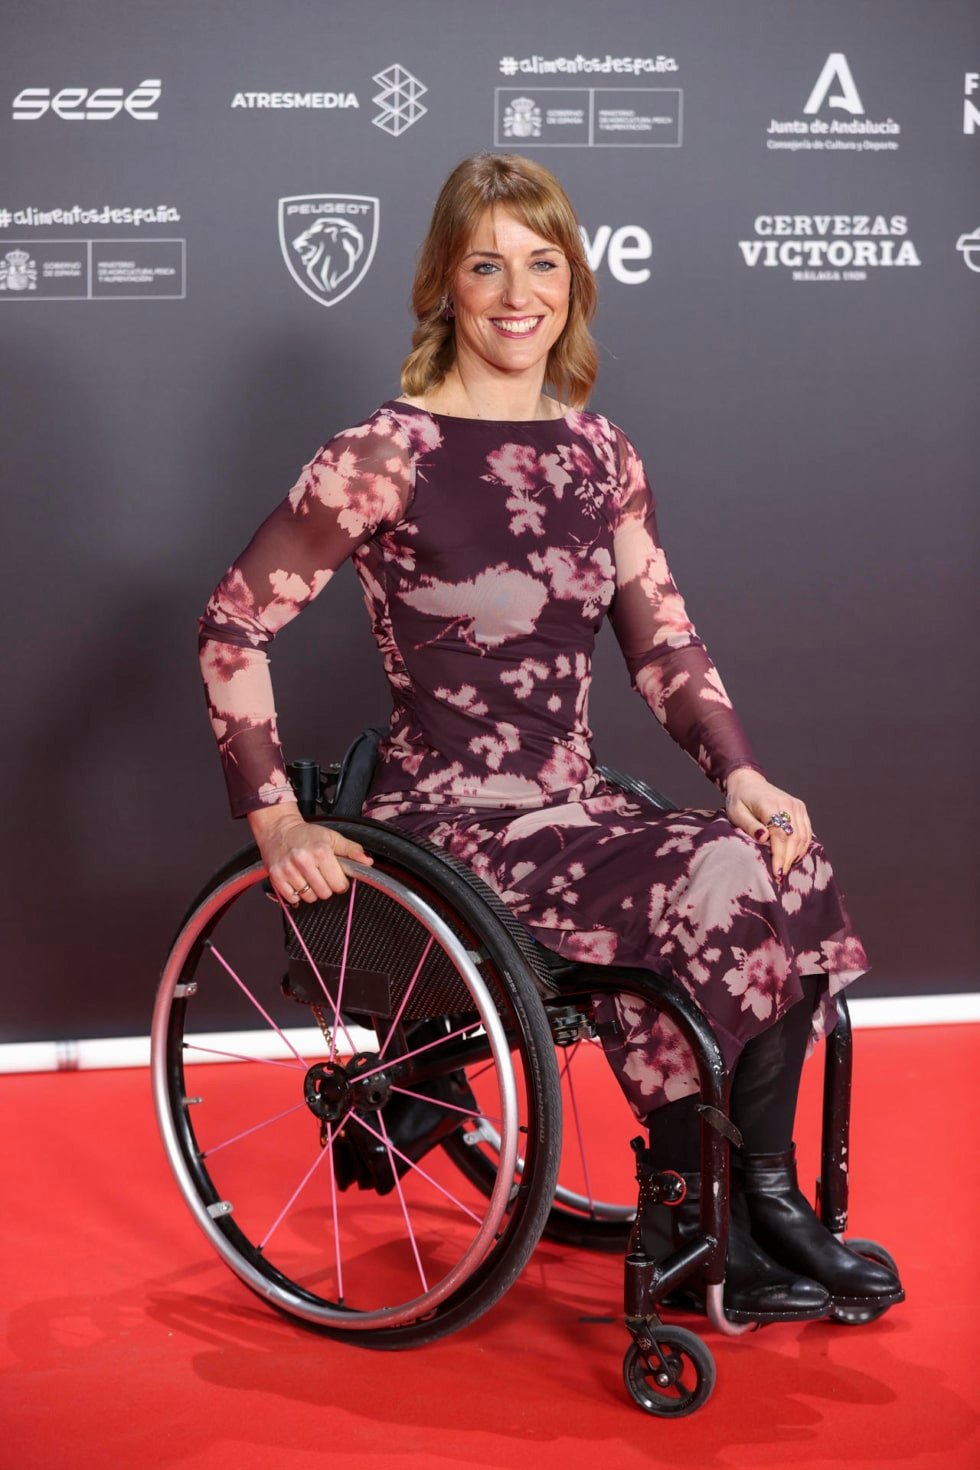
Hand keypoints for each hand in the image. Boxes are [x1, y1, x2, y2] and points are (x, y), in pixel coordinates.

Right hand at [248, 802, 373, 905]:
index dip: (340, 883)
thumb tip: (368, 862)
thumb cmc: (307, 834)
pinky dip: (297, 895)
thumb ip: (352, 850)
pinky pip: (292, 899)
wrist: (278, 829)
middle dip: (327, 888)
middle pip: (324, 894)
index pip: (339, 884)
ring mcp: (288, 870)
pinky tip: (298, 882)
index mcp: (321, 851)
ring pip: (309, 898)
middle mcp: (303, 861)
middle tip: (322, 877)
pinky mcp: (276, 877)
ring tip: (309, 879)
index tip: (336, 878)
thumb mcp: (332, 837)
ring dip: (312, 892)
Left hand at [722, 768, 812, 885]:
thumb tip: (764, 838)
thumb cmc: (739, 800)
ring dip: (796, 855)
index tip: (777, 873)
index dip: (780, 856)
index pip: (780, 835)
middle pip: (794, 837)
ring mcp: (796, 805)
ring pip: (803, 836)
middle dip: (788, 860)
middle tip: (780, 877)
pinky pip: (806, 831)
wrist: (748, 783)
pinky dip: (802, 846)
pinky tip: (793, 858)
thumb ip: (750, 826)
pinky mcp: (800, 808)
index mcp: (770, 804)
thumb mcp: (736, 813)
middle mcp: (787, 804)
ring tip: (785, 870)